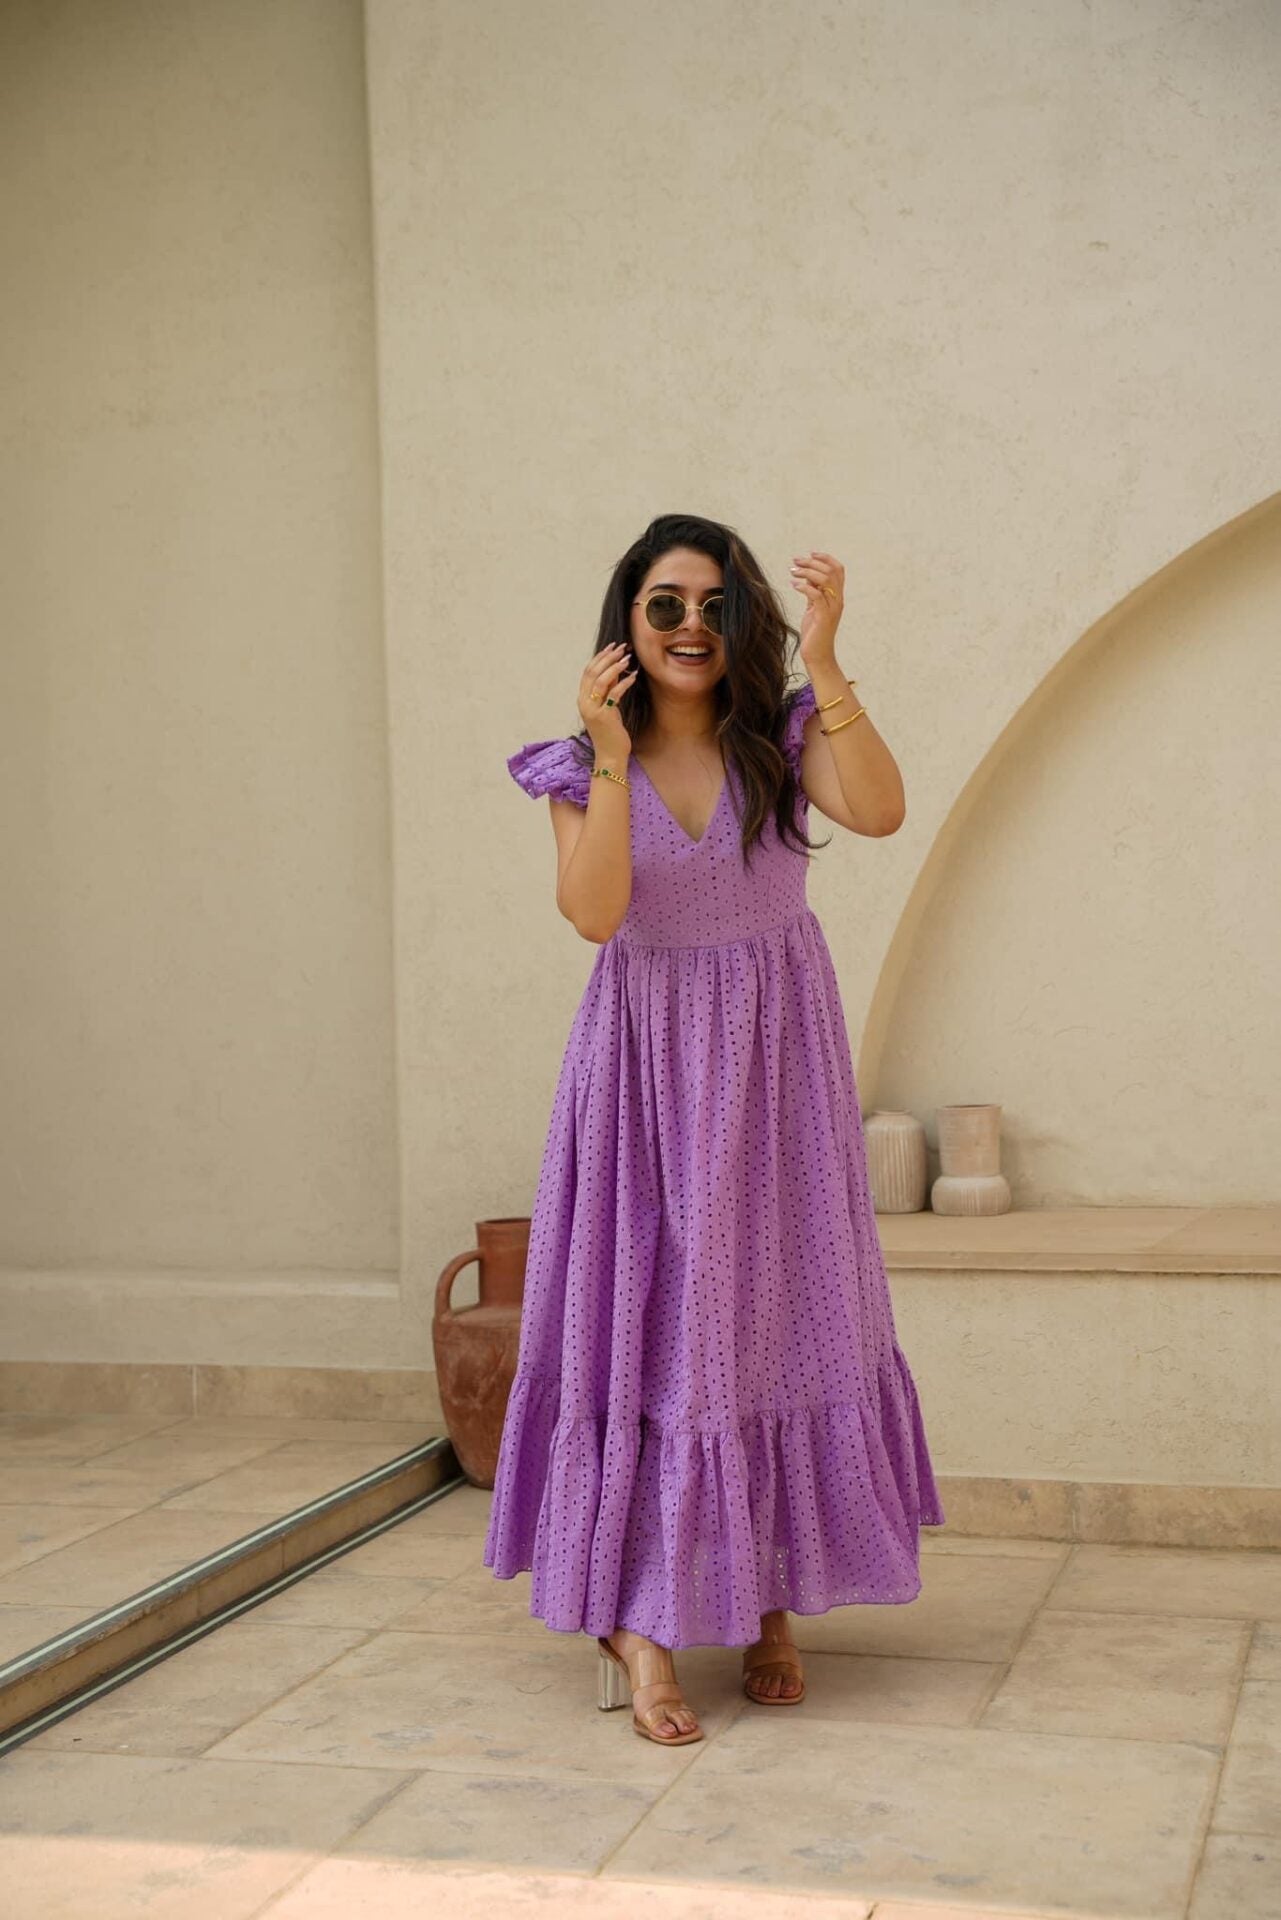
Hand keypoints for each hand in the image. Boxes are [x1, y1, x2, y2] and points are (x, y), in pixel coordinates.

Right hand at [577, 641, 638, 756]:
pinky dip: (624, 683)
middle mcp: (584, 703)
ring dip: (614, 666)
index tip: (613, 646)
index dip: (600, 657)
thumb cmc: (611, 733)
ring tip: (627, 658)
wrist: (610, 756)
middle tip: (622, 647)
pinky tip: (633, 676)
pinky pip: (614, 694)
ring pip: (600, 681)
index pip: (588, 672)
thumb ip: (608, 690)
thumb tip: (615, 669)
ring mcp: (592, 710)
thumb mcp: (608, 707)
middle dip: (608, 657)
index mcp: (582, 699)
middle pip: (592, 673)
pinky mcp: (604, 716)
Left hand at [790, 550, 844, 666]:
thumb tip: (807, 575)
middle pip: (830, 571)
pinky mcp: (823, 616)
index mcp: (837, 596)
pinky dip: (804, 586)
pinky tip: (793, 585)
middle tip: (795, 561)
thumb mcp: (813, 608)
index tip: (810, 553)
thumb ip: (813, 592)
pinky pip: (815, 595)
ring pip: (824, 579)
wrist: (818, 655)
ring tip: (793, 571)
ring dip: (807, 571)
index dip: (826, 558)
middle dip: (812, 562)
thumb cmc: (814, 632)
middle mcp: (838, 600)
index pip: (838, 569)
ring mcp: (832, 608)